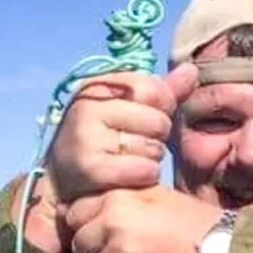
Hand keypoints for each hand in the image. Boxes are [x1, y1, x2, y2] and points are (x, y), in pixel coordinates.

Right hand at [45, 64, 197, 206]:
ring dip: (151, 160)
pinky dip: (144, 176)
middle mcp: (88, 106)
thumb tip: (191, 71)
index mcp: (98, 86)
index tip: (145, 121)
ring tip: (131, 161)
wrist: (61, 182)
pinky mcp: (89, 167)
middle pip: (158, 120)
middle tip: (138, 146)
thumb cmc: (102, 141)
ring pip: (152, 147)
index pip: (154, 89)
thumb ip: (160, 92)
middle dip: (157, 137)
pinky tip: (131, 177)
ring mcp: (86, 136)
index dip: (161, 108)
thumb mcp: (126, 110)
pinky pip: (142, 169)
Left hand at [62, 187, 225, 252]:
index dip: (83, 223)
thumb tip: (83, 206)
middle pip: (79, 243)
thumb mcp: (149, 192)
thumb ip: (117, 197)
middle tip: (114, 249)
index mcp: (114, 199)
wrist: (211, 242)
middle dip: (92, 247)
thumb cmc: (183, 215)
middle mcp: (111, 224)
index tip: (95, 230)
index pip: (75, 213)